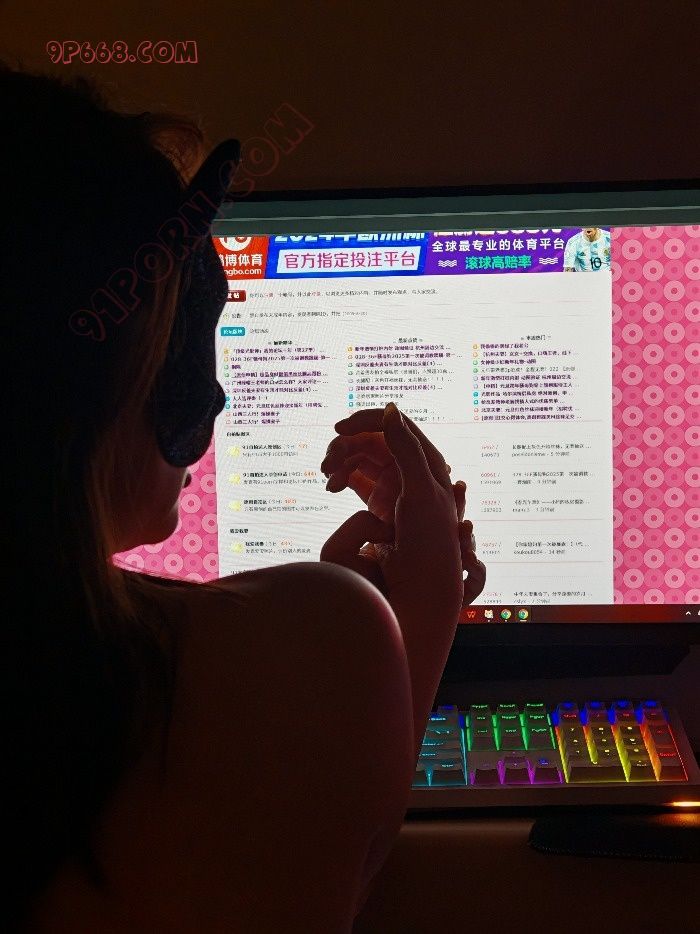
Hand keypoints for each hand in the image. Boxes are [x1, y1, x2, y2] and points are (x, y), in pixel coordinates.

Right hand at [319, 405, 484, 606]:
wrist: (421, 585)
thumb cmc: (428, 539)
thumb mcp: (421, 491)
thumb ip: (406, 449)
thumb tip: (389, 410)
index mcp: (427, 460)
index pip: (394, 424)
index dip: (365, 421)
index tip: (339, 429)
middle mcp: (410, 469)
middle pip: (372, 440)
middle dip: (346, 446)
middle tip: (326, 464)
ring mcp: (394, 486)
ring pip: (360, 458)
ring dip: (340, 461)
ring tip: (327, 478)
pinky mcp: (379, 503)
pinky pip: (355, 478)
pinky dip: (341, 477)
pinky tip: (331, 487)